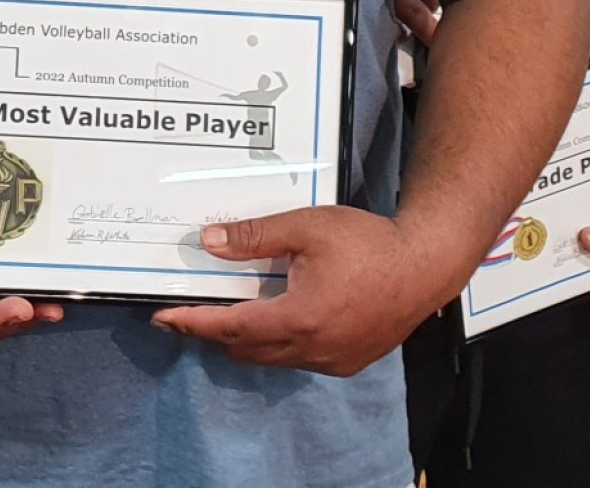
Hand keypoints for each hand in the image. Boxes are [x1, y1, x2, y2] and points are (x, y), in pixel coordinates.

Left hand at [152, 208, 445, 375]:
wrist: (426, 264)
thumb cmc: (368, 242)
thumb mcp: (306, 228)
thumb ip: (255, 237)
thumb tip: (209, 241)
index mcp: (298, 319)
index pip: (230, 328)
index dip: (193, 323)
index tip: (163, 319)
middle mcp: (313, 349)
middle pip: (245, 349)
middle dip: (214, 332)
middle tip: (190, 311)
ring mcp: (333, 360)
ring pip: (271, 359)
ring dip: (246, 339)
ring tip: (229, 311)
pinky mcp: (348, 361)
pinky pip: (298, 359)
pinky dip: (277, 344)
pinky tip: (276, 317)